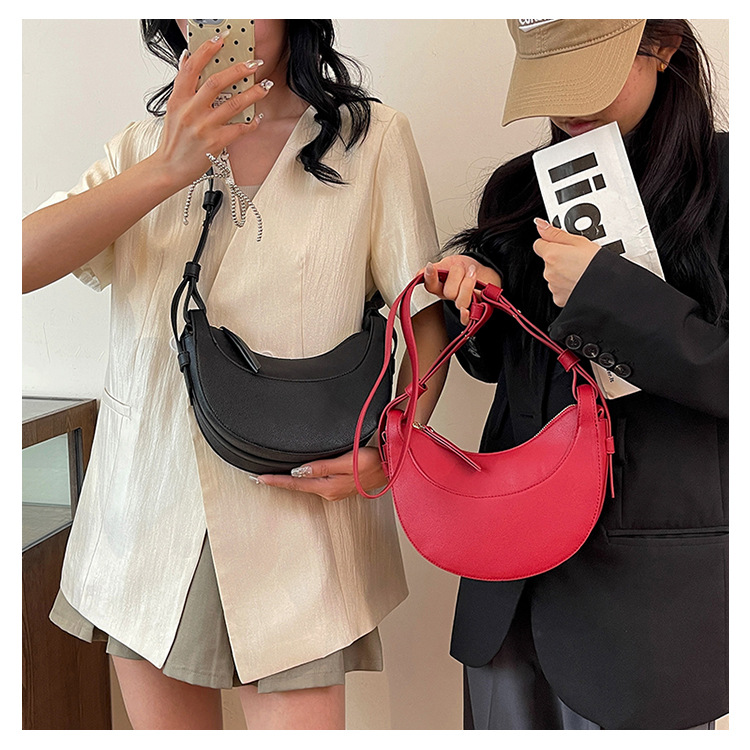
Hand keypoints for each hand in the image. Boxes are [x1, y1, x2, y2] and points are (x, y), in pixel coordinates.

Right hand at [151, 33, 272, 188]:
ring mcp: (204, 127)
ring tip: (265, 86)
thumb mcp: (173, 109)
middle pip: (216, 82)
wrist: (169, 167)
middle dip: (238, 70)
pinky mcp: (215, 142)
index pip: (191, 68)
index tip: (219, 40)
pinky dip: (251, 122)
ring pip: (233, 104)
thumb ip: (182, 86)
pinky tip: (258, 117)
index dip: (205, 51)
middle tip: (253, 64)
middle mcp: (191, 110)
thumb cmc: (174, 140)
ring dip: (253, 93)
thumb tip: (187, 58)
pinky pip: (240, 129)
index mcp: (179, 99)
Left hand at [256, 447, 386, 501]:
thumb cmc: (373, 462)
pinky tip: (299, 476)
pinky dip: (304, 480)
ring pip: (306, 485)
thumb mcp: (346, 461)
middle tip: (259, 478)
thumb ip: (321, 467)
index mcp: (328, 486)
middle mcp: (329, 492)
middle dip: (278, 482)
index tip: (259, 478)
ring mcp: (334, 491)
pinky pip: (316, 484)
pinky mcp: (340, 487)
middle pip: (298, 486)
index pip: (295, 483)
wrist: (390, 467)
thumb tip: (298, 471)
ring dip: (290, 481)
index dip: (276, 480)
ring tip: (274, 477)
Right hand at [423, 255, 501, 324]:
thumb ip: (437, 268)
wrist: (481, 271)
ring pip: (460, 302)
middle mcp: (449, 296)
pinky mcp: (473, 311)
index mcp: (440, 286)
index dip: (430, 277)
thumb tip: (421, 273)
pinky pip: (466, 320)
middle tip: (461, 267)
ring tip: (472, 272)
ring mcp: (461, 304)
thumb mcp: (449, 263)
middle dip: (457, 275)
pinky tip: (465, 311)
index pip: (430, 285)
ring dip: (468, 284)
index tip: (430, 267)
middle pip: (449, 292)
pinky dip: (465, 316)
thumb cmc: (464, 267)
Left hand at [533, 218, 599, 306]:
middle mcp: (548, 272)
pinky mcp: (559, 299)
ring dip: (563, 272)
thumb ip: (556, 233)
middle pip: (548, 260)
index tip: (560, 244)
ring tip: (580, 270)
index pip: (539, 244)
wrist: (607, 287)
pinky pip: (558, 289)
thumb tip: (540, 225)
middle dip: (558, 258)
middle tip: (577, 258)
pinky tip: (578, 282)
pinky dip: (566, 286)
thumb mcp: (579, 241)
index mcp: (552, 255)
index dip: (550, 242)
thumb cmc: (597, 264)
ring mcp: (553, 286)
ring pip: (553, 275)